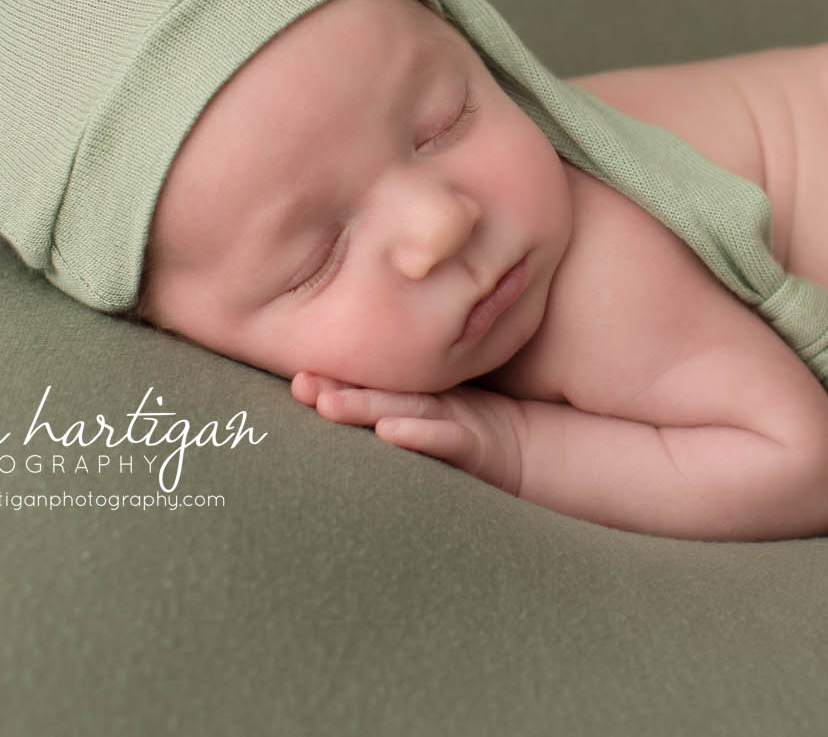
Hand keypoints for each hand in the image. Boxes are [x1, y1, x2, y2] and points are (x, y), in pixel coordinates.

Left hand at [292, 371, 523, 495]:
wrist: (532, 451)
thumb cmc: (474, 431)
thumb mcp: (433, 413)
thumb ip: (395, 399)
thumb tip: (335, 398)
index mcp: (415, 397)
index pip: (370, 382)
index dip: (335, 378)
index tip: (295, 377)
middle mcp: (430, 403)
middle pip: (378, 393)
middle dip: (338, 388)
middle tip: (299, 383)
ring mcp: (454, 419)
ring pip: (404, 409)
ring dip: (364, 407)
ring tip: (326, 404)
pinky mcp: (476, 443)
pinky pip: (445, 439)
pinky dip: (417, 435)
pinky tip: (388, 432)